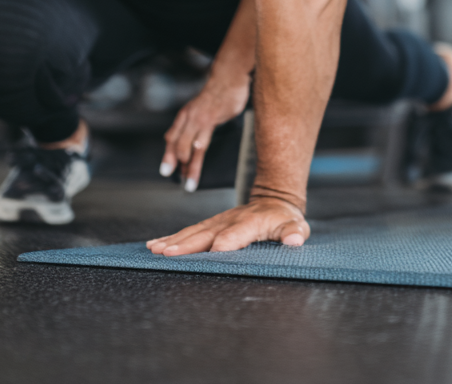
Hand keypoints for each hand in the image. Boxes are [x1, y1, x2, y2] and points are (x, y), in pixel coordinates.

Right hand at [146, 197, 307, 254]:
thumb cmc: (284, 218)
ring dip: (174, 241)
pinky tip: (155, 245)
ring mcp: (218, 221)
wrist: (273, 198)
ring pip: (193, 232)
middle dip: (187, 244)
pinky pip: (189, 232)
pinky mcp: (210, 225)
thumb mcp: (296, 225)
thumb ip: (294, 232)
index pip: (236, 235)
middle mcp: (230, 220)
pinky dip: (171, 238)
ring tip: (155, 249)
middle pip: (206, 233)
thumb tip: (295, 239)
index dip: (225, 243)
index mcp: (250, 223)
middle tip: (168, 253)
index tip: (213, 252)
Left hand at [160, 74, 250, 190]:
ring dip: (189, 165)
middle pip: (178, 145)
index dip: (169, 155)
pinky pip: (203, 138)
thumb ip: (197, 125)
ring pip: (190, 146)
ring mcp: (199, 119)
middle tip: (177, 179)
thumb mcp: (202, 109)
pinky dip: (198, 150)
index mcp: (185, 116)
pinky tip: (196, 157)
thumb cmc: (217, 94)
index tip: (167, 171)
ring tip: (189, 180)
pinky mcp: (211, 119)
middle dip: (176, 163)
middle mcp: (188, 118)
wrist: (227, 79)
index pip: (172, 139)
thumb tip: (196, 142)